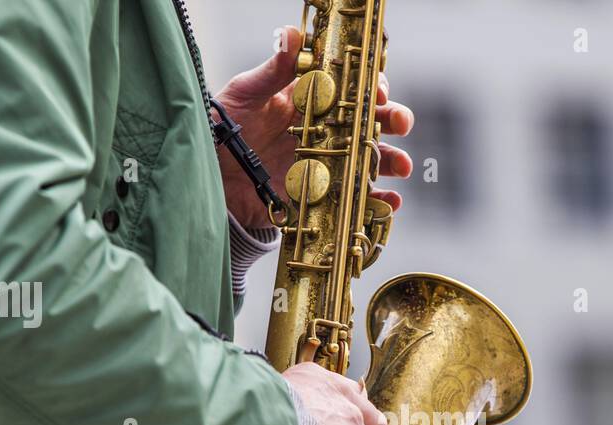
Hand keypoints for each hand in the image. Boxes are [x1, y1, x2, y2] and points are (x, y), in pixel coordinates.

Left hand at [214, 26, 414, 230]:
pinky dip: (375, 201)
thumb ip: (272, 71)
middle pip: (366, 121)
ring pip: (367, 158)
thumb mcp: (244, 96)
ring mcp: (323, 163)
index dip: (370, 86)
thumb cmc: (222, 130)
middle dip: (390, 119)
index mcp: (307, 100)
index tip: (378, 90)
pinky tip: (390, 201)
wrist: (210, 181)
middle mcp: (321, 130)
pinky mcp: (320, 195)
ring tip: (403, 166)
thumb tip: (292, 34)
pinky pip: (354, 197)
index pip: (349, 87)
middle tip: (400, 122)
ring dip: (390, 160)